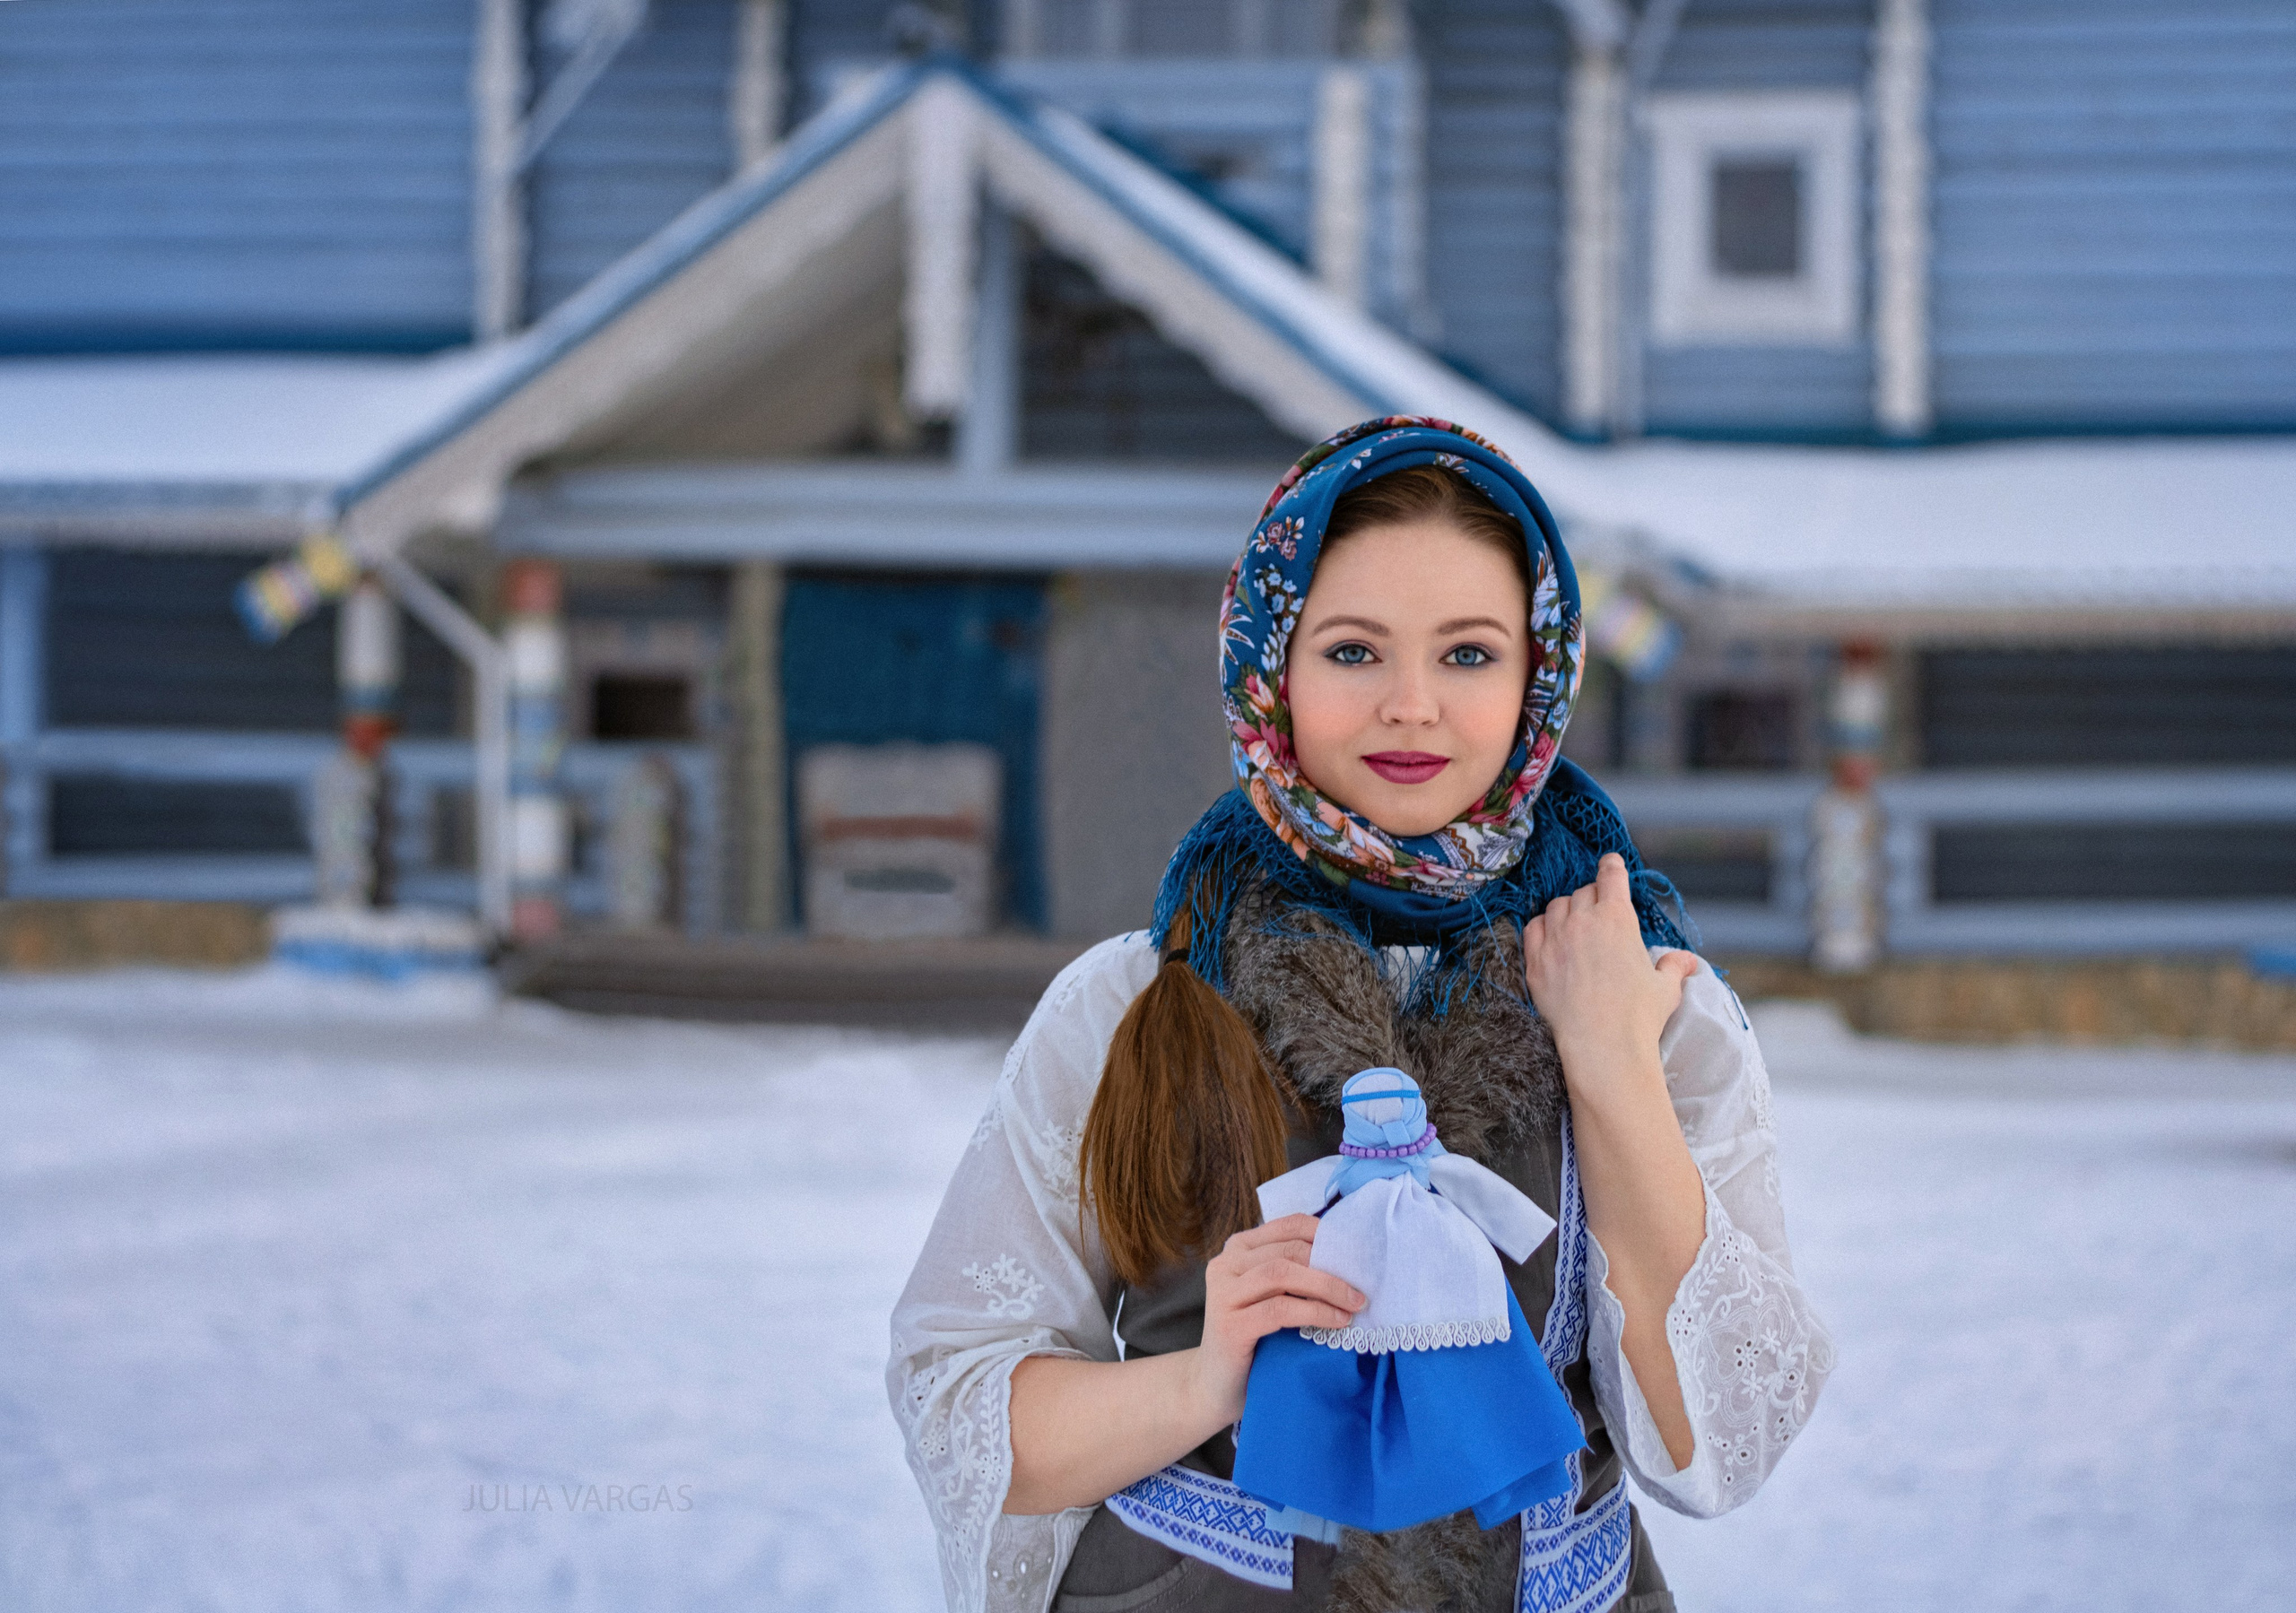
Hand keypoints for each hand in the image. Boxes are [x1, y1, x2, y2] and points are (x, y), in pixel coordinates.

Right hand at [1189, 1214, 1363, 1425]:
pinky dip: (1314, 1312)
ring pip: (1281, 1273)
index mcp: (1239, 1248)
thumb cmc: (1256, 1338)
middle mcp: (1225, 1264)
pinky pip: (1279, 1309)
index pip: (1289, 1225)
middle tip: (1363, 1287)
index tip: (1358, 1252)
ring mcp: (1223, 1294)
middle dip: (1332, 1266)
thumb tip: (1350, 1258)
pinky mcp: (1229, 1325)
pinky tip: (1337, 1322)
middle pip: (1289, 1250)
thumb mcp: (1273, 1296)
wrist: (1218, 1386)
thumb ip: (1296, 1272)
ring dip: (1327, 1287)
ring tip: (1355, 1305)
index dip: (1326, 1234)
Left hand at [1522, 853, 1700, 1095]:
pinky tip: (1548, 936)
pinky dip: (1542, 927)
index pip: (1612, 876)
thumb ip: (1674, 967)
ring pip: (1556, 906)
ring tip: (1573, 924)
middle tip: (1598, 912)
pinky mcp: (1535, 961)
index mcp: (1618, 917)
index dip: (1612, 866)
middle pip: (1584, 892)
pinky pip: (1533, 928)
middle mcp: (1583, 920)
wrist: (1602, 1044)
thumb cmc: (1639, 1015)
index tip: (1610, 862)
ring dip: (1567, 909)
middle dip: (1593, 897)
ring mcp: (1555, 939)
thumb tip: (1689, 961)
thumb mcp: (1665, 988)